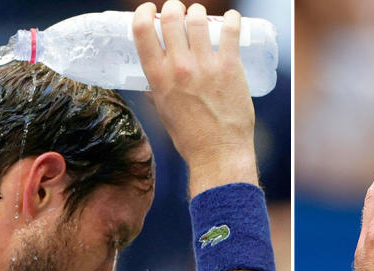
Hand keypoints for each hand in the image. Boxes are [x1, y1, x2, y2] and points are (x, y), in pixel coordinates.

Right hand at [132, 1, 256, 195]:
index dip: (143, 12)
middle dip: (174, 8)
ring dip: (199, 11)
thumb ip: (156, 93)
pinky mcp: (229, 66)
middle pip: (170, 17)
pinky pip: (231, 30)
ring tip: (201, 16)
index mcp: (157, 77)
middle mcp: (178, 67)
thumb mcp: (163, 112)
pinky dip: (232, 19)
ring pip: (198, 18)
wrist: (218, 153)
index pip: (142, 30)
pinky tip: (232, 19)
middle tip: (179, 11)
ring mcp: (205, 65)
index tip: (148, 9)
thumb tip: (150, 84)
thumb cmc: (190, 137)